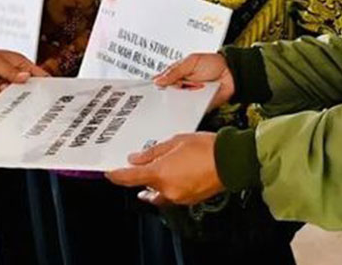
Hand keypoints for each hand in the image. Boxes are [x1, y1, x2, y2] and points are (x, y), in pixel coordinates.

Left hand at [0, 41, 48, 99]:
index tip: (47, 91)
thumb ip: (11, 72)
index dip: (43, 82)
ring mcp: (1, 85)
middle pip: (23, 89)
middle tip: (10, 90)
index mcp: (17, 64)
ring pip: (8, 97)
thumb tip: (25, 77)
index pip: (36, 74)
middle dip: (17, 92)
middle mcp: (11, 76)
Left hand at [106, 133, 222, 205]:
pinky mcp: (190, 200)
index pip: (129, 179)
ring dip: (155, 183)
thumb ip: (152, 152)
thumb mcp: (175, 142)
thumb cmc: (206, 147)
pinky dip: (169, 185)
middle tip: (139, 164)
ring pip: (158, 193)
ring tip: (160, 167)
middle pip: (144, 187)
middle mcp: (167, 190)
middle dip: (141, 177)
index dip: (116, 176)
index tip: (109, 172)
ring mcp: (179, 197)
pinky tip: (176, 172)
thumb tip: (136, 159)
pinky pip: (173, 194)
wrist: (231, 160)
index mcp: (160, 174)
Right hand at [154, 53, 234, 110]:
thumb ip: (175, 71)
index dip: (155, 87)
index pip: (161, 82)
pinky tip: (186, 110)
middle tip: (163, 97)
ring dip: (176, 105)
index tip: (148, 91)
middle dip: (165, 98)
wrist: (232, 73)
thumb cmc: (213, 63)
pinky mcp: (198, 107)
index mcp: (176, 74)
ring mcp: (189, 97)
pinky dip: (187, 113)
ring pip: (177, 105)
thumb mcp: (191, 62)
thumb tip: (158, 80)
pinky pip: (189, 112)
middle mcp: (181, 87)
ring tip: (178, 101)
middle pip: (167, 96)